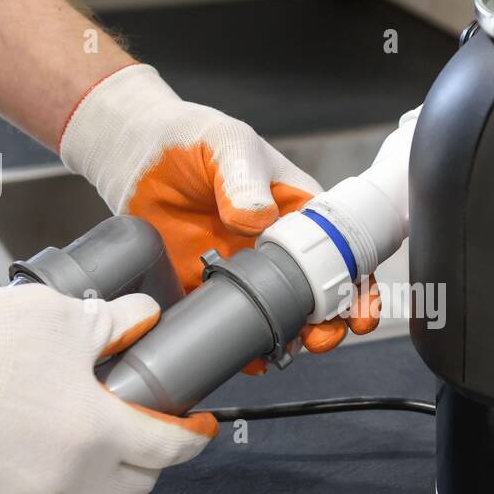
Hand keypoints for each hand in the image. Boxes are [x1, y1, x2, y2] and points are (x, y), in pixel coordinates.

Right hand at [0, 282, 216, 493]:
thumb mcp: (58, 315)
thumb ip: (114, 323)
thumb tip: (141, 320)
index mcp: (95, 434)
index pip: (168, 451)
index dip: (192, 438)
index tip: (198, 427)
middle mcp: (65, 478)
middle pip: (133, 485)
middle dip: (148, 458)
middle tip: (141, 422)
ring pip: (84, 493)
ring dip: (95, 465)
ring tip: (76, 419)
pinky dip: (46, 469)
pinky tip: (29, 432)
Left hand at [58, 64, 378, 361]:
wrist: (134, 156)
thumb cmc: (191, 139)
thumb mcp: (226, 143)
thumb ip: (243, 176)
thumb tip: (256, 217)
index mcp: (296, 211)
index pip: (341, 249)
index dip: (357, 278)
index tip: (359, 302)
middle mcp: (277, 248)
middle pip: (320, 292)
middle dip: (334, 319)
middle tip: (326, 334)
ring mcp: (244, 273)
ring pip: (283, 315)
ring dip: (295, 337)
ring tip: (293, 346)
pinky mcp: (208, 291)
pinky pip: (233, 326)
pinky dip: (247, 346)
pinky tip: (252, 355)